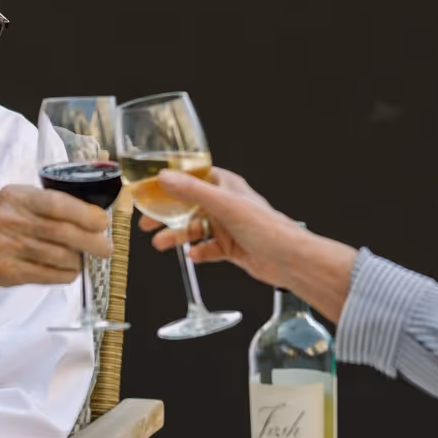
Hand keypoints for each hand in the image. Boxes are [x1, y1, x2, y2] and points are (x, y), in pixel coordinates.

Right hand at [0, 185, 112, 300]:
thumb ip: (41, 205)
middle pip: (65, 232)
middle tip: (106, 249)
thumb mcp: (8, 202)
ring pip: (59, 256)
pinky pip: (47, 275)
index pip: (60, 203)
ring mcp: (5, 247)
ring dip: (78, 261)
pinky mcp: (4, 272)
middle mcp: (10, 219)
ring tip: (80, 261)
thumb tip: (86, 215)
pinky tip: (66, 272)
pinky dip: (63, 275)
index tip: (102, 223)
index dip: (88, 215)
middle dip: (93, 243)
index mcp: (15, 196)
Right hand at [139, 169, 358, 320]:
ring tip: (161, 243)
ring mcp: (229, 226)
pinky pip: (208, 249)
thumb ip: (192, 191)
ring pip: (195, 228)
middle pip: (188, 205)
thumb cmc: (267, 228)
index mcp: (226, 186)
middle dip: (167, 214)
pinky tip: (193, 255)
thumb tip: (164, 177)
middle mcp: (226, 204)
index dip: (169, 182)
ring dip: (177, 235)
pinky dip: (198, 252)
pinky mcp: (232, 248)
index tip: (149, 188)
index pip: (191, 177)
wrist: (290, 260)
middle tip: (146, 221)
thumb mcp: (225, 205)